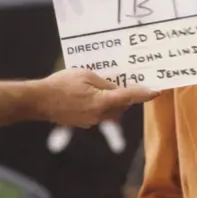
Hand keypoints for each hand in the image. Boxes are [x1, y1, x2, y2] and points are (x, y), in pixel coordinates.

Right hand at [35, 69, 157, 126]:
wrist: (39, 100)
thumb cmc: (61, 84)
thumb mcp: (85, 75)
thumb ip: (105, 82)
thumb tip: (116, 88)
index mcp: (102, 102)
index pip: (129, 97)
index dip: (145, 94)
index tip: (157, 92)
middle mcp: (99, 115)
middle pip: (121, 106)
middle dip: (125, 96)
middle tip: (126, 82)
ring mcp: (91, 121)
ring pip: (111, 111)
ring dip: (112, 101)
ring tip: (102, 87)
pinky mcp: (83, 123)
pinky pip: (99, 114)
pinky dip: (100, 105)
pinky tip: (89, 95)